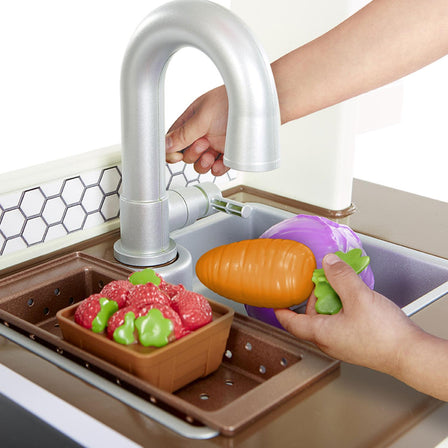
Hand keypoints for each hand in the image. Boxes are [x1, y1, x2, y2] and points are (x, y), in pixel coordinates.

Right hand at [165, 85, 229, 175]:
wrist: (256, 104)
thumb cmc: (231, 100)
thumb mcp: (202, 116)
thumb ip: (183, 133)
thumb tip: (165, 145)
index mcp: (191, 122)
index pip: (174, 141)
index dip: (172, 151)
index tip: (176, 156)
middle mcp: (202, 134)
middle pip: (187, 156)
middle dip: (193, 154)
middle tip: (203, 144)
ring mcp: (215, 145)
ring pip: (200, 165)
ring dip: (203, 164)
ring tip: (211, 155)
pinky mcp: (228, 154)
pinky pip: (217, 169)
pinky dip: (217, 169)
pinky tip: (220, 162)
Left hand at [275, 253, 420, 375]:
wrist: (410, 355)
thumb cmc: (384, 336)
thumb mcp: (358, 297)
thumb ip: (341, 277)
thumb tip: (328, 262)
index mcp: (321, 333)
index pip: (290, 322)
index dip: (281, 310)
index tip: (274, 301)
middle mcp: (329, 341)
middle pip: (310, 316)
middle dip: (313, 297)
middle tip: (322, 281)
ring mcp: (343, 343)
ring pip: (327, 318)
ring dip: (330, 300)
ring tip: (343, 286)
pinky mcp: (356, 342)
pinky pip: (341, 322)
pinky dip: (342, 307)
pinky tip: (356, 298)